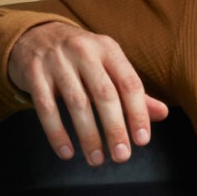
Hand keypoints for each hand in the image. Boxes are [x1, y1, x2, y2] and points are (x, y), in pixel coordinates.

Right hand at [8, 21, 168, 164]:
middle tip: (122, 156)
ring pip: (76, 103)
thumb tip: (163, 113)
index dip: (138, 113)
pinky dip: (56, 133)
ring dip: (88, 135)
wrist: (34, 36)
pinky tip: (67, 152)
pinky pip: (45, 107)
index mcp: (109, 49)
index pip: (129, 84)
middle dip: (115, 128)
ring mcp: (56, 61)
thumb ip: (133, 92)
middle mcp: (84, 52)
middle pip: (104, 94)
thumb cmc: (81, 59)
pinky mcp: (33, 73)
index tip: (142, 140)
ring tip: (96, 159)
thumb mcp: (109, 66)